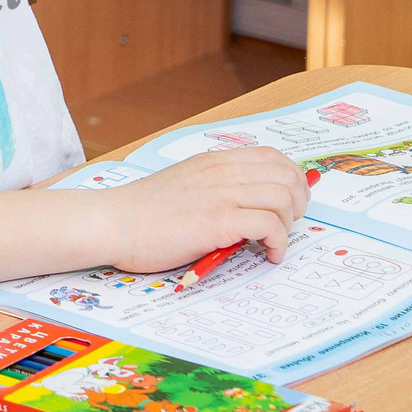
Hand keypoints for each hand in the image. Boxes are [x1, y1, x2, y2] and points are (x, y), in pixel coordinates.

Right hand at [96, 150, 309, 273]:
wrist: (112, 223)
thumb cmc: (141, 212)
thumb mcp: (183, 183)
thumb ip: (214, 186)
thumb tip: (247, 202)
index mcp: (214, 161)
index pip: (273, 156)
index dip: (293, 179)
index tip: (291, 202)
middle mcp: (222, 172)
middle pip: (287, 176)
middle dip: (299, 203)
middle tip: (288, 225)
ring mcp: (220, 194)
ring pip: (284, 199)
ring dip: (289, 226)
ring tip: (272, 243)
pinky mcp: (217, 222)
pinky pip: (270, 226)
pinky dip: (279, 243)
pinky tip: (267, 254)